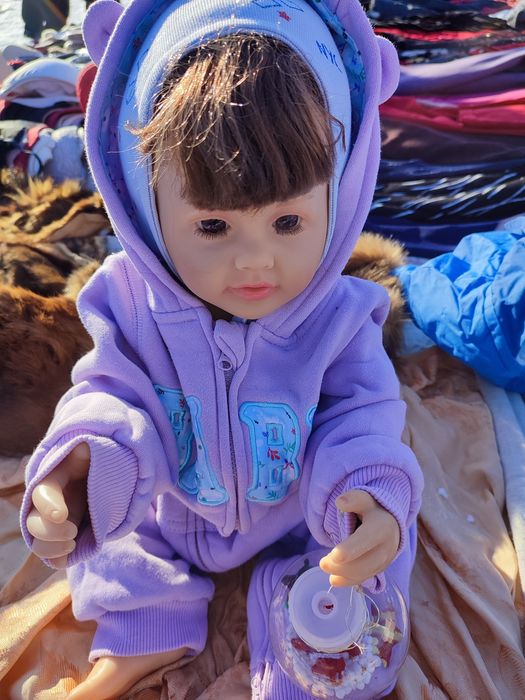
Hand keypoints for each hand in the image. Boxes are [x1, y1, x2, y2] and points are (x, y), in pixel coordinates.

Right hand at [26, 442, 89, 566]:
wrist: (102, 478)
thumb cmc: (94, 462)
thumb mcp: (92, 452)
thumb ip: (86, 451)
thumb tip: (84, 447)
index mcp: (52, 481)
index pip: (41, 494)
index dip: (47, 506)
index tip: (62, 515)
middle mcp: (47, 505)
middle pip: (33, 524)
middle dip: (50, 533)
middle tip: (73, 532)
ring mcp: (53, 523)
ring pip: (38, 543)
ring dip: (52, 549)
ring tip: (73, 544)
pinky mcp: (63, 538)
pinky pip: (51, 556)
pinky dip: (57, 560)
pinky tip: (69, 557)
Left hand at [319, 489, 399, 586]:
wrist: (389, 522)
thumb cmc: (371, 509)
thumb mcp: (363, 499)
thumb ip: (353, 499)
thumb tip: (340, 502)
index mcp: (382, 527)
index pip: (366, 540)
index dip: (350, 550)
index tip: (333, 555)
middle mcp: (387, 547)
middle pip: (364, 563)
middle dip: (341, 566)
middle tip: (322, 563)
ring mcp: (385, 561)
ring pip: (363, 573)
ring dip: (342, 574)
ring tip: (325, 567)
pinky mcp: (380, 569)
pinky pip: (364, 579)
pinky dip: (348, 581)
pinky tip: (333, 580)